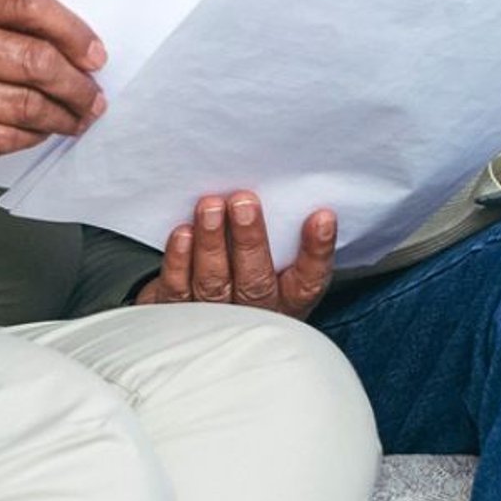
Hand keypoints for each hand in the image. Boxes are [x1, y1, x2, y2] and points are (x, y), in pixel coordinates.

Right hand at [0, 0, 106, 164]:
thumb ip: (11, 18)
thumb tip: (82, 50)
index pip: (28, 5)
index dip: (72, 31)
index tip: (96, 55)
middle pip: (32, 61)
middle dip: (76, 84)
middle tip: (94, 97)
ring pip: (24, 106)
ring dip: (63, 115)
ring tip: (79, 117)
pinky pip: (3, 138)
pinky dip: (34, 136)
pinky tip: (45, 131)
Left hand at [135, 192, 336, 319]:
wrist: (204, 317)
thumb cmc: (248, 272)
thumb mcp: (276, 262)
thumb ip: (282, 233)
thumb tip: (278, 184)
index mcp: (288, 299)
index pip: (309, 280)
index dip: (317, 250)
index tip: (321, 217)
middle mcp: (255, 312)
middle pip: (255, 281)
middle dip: (250, 240)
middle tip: (244, 202)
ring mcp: (215, 316)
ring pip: (214, 283)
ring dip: (212, 243)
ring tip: (211, 207)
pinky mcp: (179, 313)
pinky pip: (179, 289)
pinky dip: (180, 261)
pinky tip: (183, 233)